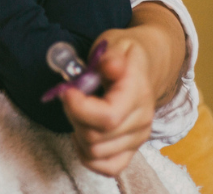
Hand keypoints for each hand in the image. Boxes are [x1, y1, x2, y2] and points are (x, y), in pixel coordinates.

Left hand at [60, 33, 155, 176]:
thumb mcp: (116, 44)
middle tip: (72, 96)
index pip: (108, 117)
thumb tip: (109, 66)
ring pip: (95, 153)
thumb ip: (110, 56)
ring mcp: (137, 138)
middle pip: (96, 137)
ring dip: (78, 133)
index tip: (67, 91)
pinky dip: (88, 155)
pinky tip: (83, 132)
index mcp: (138, 94)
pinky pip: (107, 167)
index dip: (79, 108)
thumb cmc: (125, 54)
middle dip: (74, 116)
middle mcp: (142, 121)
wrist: (145, 66)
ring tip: (79, 111)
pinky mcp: (131, 150)